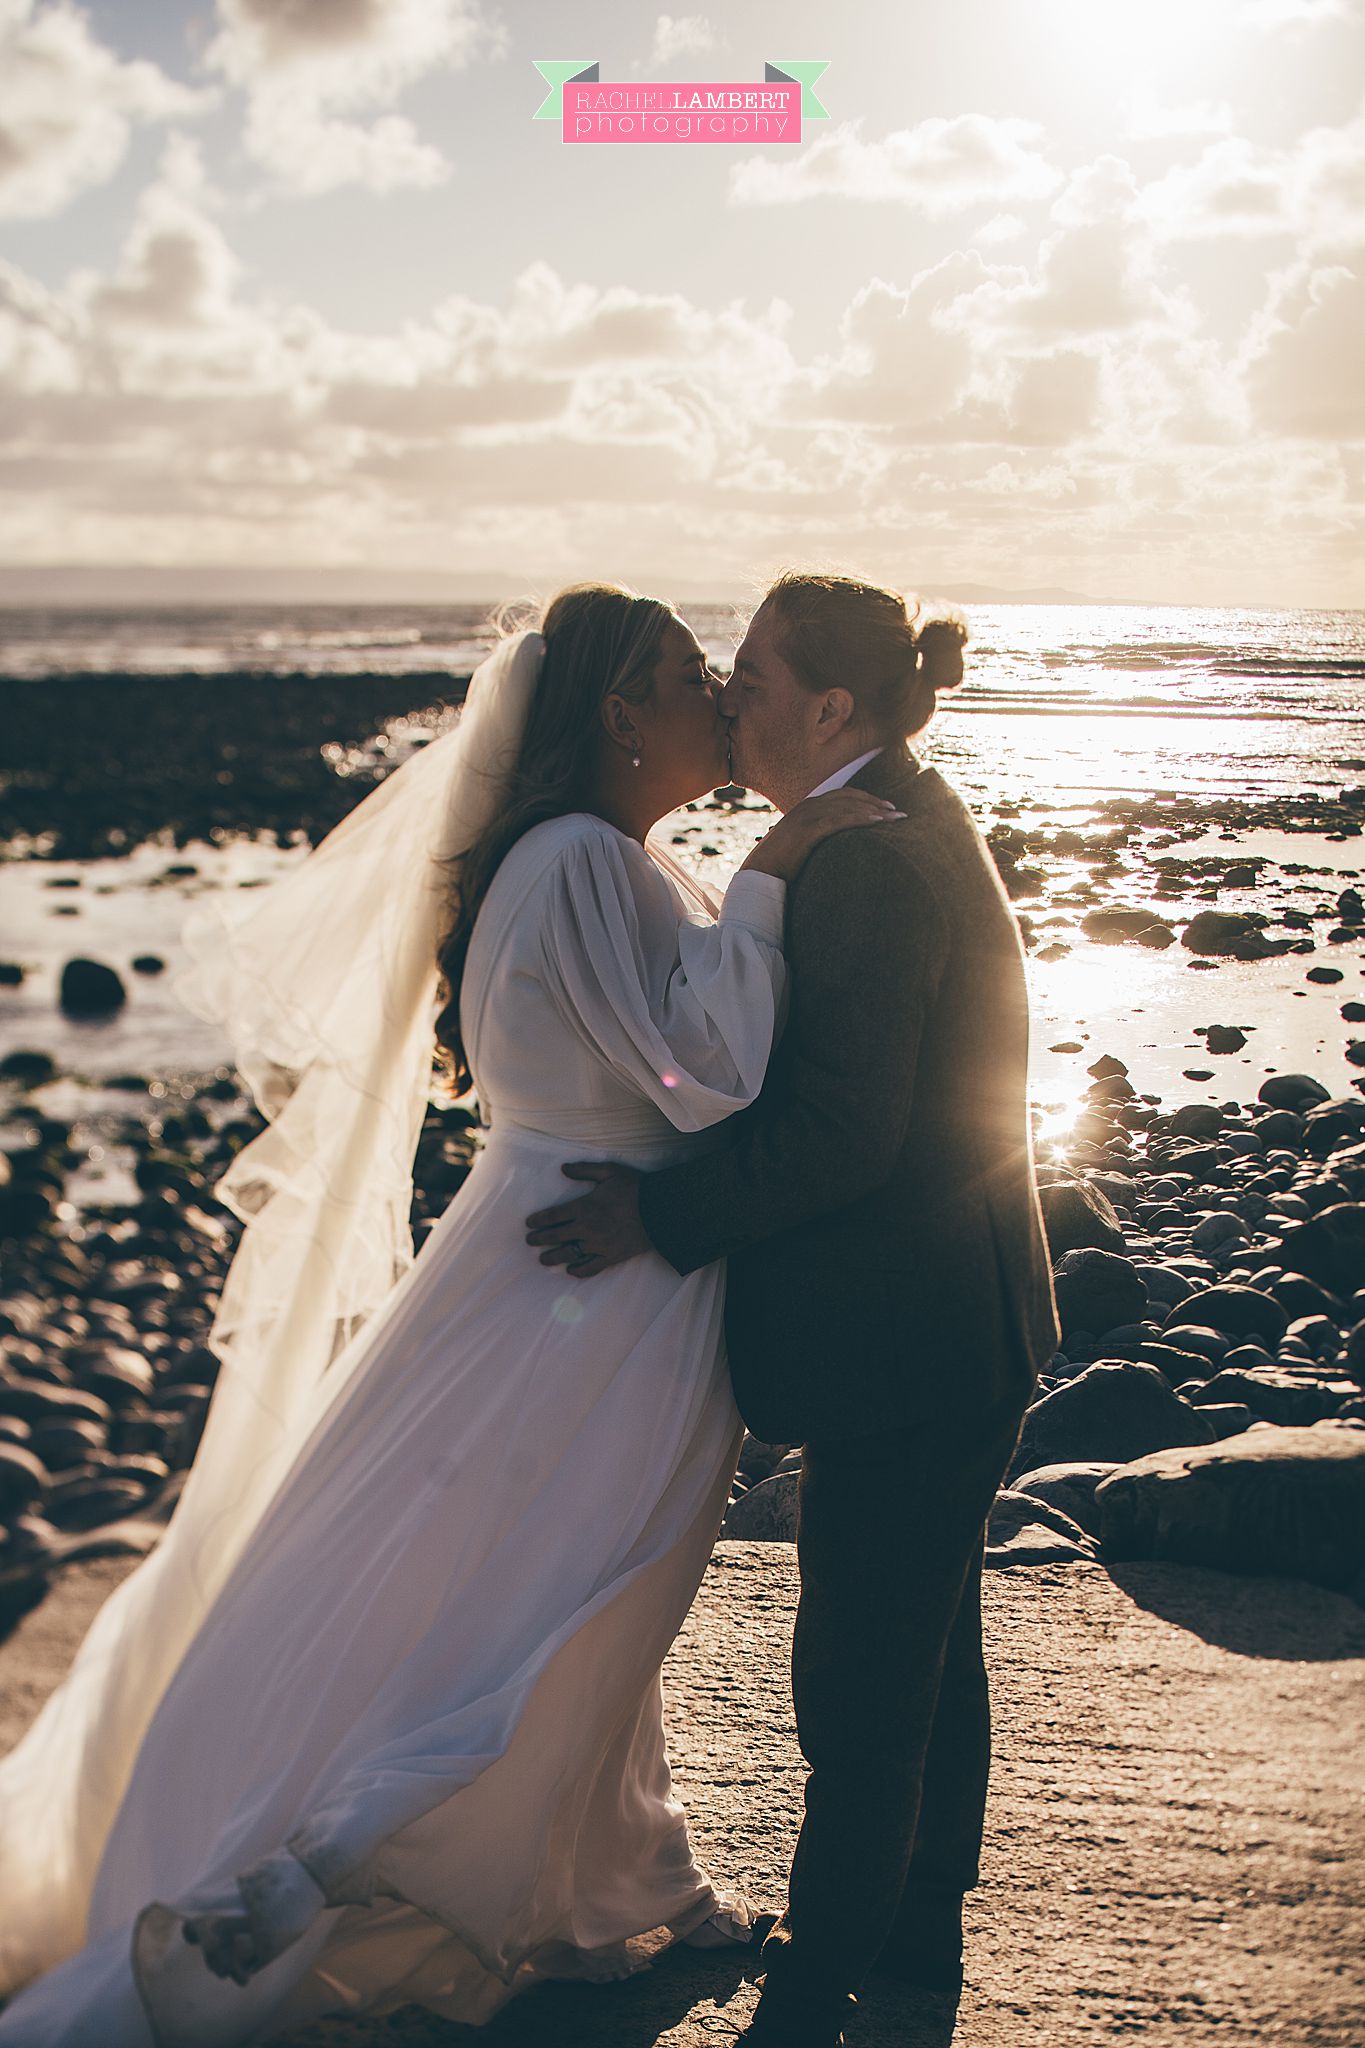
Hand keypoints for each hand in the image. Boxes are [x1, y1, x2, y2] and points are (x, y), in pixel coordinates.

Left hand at [525, 1163, 649, 1277]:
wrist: (660, 1210)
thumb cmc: (635, 1188)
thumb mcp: (610, 1171)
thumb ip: (585, 1170)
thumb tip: (563, 1168)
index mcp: (584, 1206)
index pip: (553, 1216)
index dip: (539, 1221)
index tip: (529, 1224)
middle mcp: (587, 1228)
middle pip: (556, 1236)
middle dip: (540, 1239)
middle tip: (530, 1242)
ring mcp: (599, 1245)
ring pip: (569, 1254)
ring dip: (553, 1257)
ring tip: (543, 1259)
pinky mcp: (611, 1256)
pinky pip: (591, 1268)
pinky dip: (579, 1271)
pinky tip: (571, 1270)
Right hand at [740, 788, 902, 882]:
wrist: (760, 873)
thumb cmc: (781, 863)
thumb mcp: (802, 844)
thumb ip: (818, 837)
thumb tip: (837, 845)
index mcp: (808, 806)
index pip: (843, 795)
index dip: (867, 799)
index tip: (886, 807)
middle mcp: (809, 806)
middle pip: (850, 798)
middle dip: (876, 803)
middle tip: (898, 813)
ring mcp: (808, 816)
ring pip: (848, 807)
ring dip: (875, 811)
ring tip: (895, 818)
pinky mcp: (808, 830)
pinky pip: (840, 820)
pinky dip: (860, 819)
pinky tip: (877, 822)